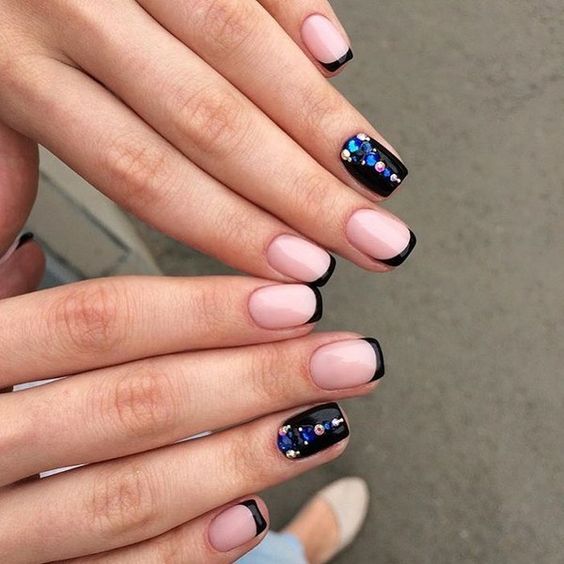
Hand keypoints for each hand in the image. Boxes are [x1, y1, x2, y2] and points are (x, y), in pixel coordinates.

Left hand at [0, 0, 415, 286]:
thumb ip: (28, 154)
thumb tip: (71, 233)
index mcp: (11, 66)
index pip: (145, 173)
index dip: (231, 228)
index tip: (295, 270)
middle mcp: (62, 4)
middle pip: (208, 120)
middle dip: (302, 192)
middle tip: (366, 240)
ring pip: (234, 48)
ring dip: (318, 120)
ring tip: (372, 173)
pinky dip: (293, 6)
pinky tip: (334, 54)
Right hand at [0, 266, 385, 561]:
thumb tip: (30, 240)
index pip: (98, 322)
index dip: (203, 310)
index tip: (295, 302)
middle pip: (137, 405)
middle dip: (256, 380)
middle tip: (343, 359)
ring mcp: (3, 527)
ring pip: (132, 495)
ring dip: (243, 458)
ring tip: (323, 424)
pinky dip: (186, 548)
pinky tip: (251, 513)